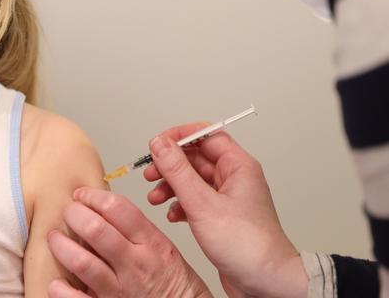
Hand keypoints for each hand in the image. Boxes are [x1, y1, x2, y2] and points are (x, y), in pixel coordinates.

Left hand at [47, 189, 211, 297]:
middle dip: (74, 215)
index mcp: (151, 243)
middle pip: (96, 230)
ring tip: (55, 238)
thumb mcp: (162, 245)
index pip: (118, 208)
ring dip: (62, 246)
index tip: (81, 194)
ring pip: (82, 263)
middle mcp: (135, 265)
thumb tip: (97, 207)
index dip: (93, 196)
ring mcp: (120, 290)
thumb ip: (133, 228)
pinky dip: (62, 290)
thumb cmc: (170, 280)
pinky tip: (57, 281)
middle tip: (67, 212)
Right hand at [146, 124, 307, 297]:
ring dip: (171, 185)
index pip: (206, 135)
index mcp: (238, 166)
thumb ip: (177, 171)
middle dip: (169, 164)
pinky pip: (195, 199)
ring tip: (155, 196)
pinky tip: (171, 214)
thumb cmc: (249, 246)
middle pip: (195, 157)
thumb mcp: (203, 203)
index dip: (179, 137)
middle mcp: (234, 178)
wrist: (266, 284)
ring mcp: (227, 198)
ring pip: (192, 179)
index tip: (157, 145)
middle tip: (151, 173)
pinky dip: (179, 203)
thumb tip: (160, 144)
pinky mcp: (221, 216)